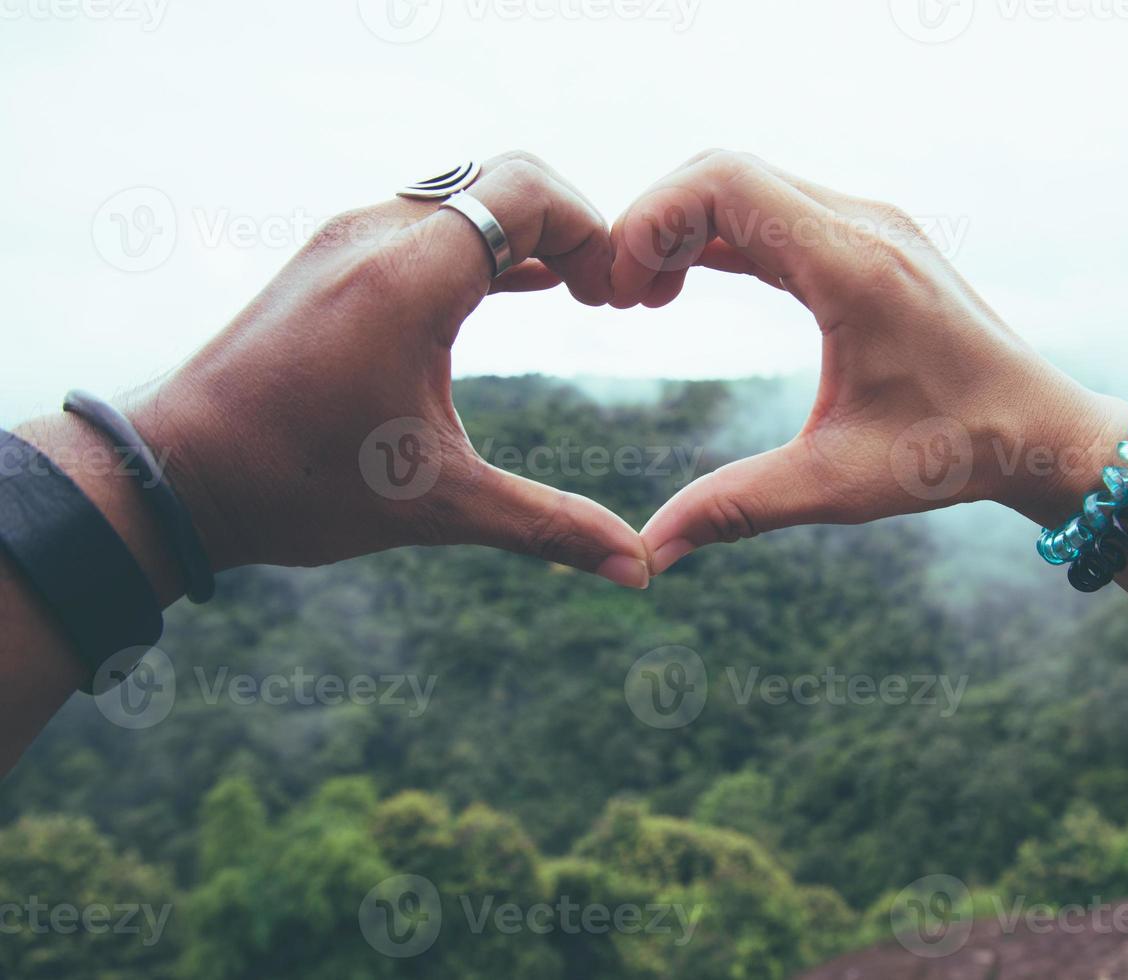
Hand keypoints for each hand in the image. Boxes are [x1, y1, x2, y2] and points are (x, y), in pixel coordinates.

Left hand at [124, 152, 650, 588]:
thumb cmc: (298, 484)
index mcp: (407, 277)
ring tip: (573, 295)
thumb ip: (547, 526)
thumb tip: (636, 569)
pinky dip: (482, 246)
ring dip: (525, 235)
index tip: (613, 300)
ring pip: (463, 197)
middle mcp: (375, 236)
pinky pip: (427, 222)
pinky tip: (520, 290)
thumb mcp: (438, 505)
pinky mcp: (330, 260)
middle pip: (503, 179)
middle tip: (602, 298)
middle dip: (569, 228)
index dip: (591, 232)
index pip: (526, 191)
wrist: (177, 475)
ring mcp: (346, 240)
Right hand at [610, 151, 1126, 574]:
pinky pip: (776, 210)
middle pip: (723, 171)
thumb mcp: (836, 485)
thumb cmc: (952, 454)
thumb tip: (650, 553)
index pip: (724, 182)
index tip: (620, 296)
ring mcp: (871, 224)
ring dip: (684, 228)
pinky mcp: (872, 238)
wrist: (1039, 430)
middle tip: (619, 301)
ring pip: (747, 184)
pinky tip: (686, 286)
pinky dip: (721, 237)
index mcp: (854, 265)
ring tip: (645, 300)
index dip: (650, 221)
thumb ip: (736, 507)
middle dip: (654, 224)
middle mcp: (863, 224)